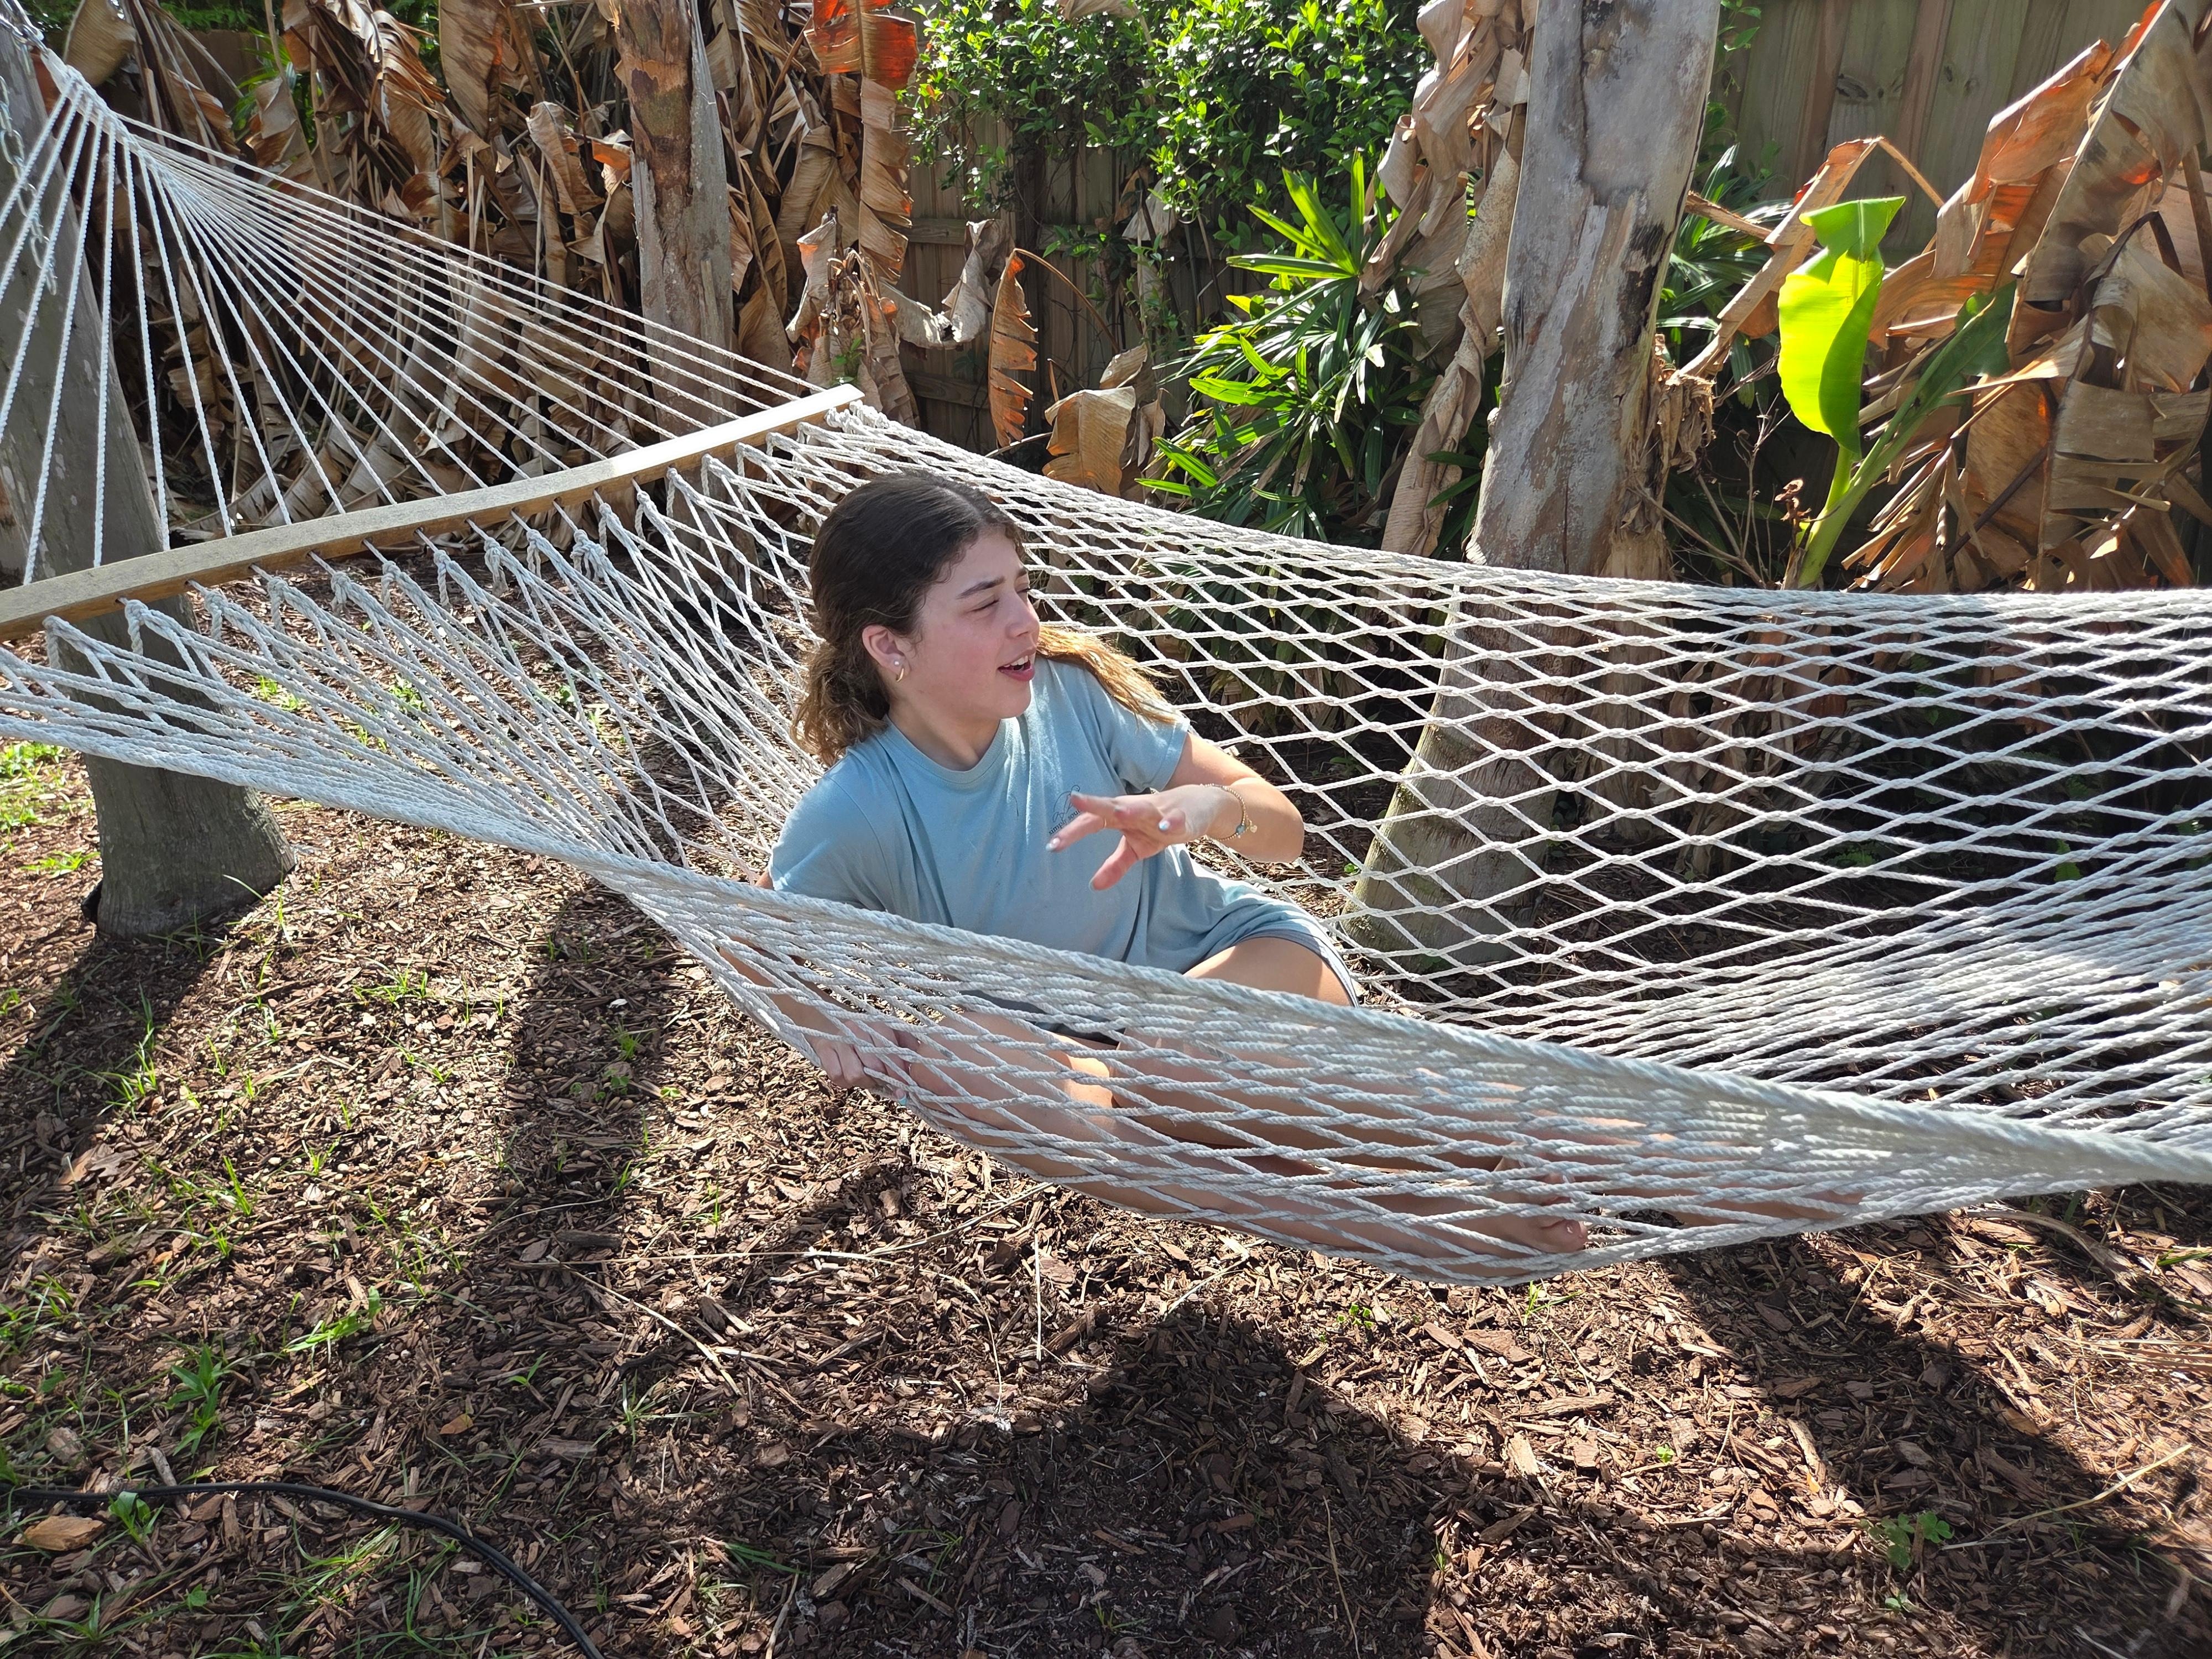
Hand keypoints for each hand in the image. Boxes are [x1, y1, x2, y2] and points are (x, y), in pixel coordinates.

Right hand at [801, 1015, 919, 1094]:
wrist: (831, 1020)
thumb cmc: (868, 1034)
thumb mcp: (891, 1034)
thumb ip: (907, 1047)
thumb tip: (918, 1069)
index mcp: (877, 1024)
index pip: (890, 1051)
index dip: (897, 1073)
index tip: (903, 1087)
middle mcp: (857, 1029)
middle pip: (872, 1067)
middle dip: (879, 1078)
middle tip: (880, 1079)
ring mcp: (839, 1039)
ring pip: (854, 1074)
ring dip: (861, 1081)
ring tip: (864, 1074)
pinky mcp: (824, 1049)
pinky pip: (836, 1076)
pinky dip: (843, 1081)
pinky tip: (847, 1072)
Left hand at [1048, 784, 1235, 889]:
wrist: (1201, 806)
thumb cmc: (1160, 823)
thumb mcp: (1138, 848)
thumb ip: (1115, 865)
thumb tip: (1094, 885)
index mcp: (1120, 816)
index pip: (1092, 821)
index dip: (1073, 832)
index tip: (1052, 846)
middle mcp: (1135, 809)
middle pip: (1111, 807)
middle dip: (1093, 805)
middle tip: (1074, 800)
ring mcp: (1158, 810)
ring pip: (1142, 808)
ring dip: (1131, 810)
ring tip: (1120, 812)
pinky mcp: (1181, 816)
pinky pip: (1175, 819)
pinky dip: (1170, 821)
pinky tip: (1165, 826)